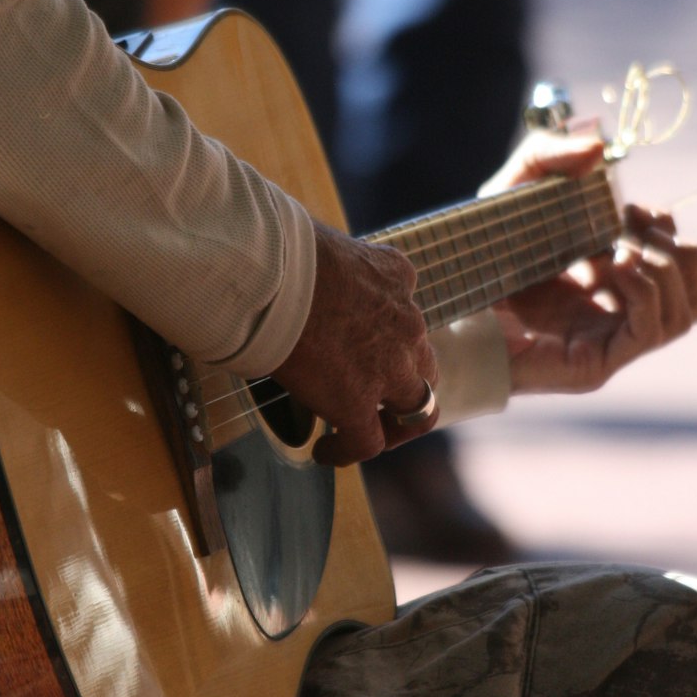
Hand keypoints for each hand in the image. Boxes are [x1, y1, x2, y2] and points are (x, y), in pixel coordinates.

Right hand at [271, 221, 438, 467]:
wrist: (273, 275)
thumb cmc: (281, 250)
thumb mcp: (326, 245)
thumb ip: (330, 266)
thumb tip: (296, 269)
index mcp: (396, 275)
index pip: (404, 310)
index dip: (387, 334)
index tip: (360, 344)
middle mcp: (405, 323)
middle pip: (423, 364)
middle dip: (404, 383)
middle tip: (374, 394)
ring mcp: (388, 367)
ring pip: (416, 409)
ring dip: (395, 424)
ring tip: (365, 432)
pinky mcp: (357, 404)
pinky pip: (367, 442)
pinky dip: (348, 452)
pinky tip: (324, 451)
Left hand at [482, 132, 696, 393]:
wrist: (437, 305)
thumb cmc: (470, 251)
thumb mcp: (510, 187)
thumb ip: (548, 153)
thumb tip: (598, 149)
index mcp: (601, 278)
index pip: (672, 263)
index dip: (665, 229)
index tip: (633, 208)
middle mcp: (609, 313)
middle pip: (691, 292)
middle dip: (675, 248)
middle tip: (631, 226)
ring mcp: (605, 342)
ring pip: (683, 314)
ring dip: (666, 269)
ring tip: (621, 248)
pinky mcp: (594, 365)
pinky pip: (651, 330)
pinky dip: (646, 291)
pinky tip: (615, 265)